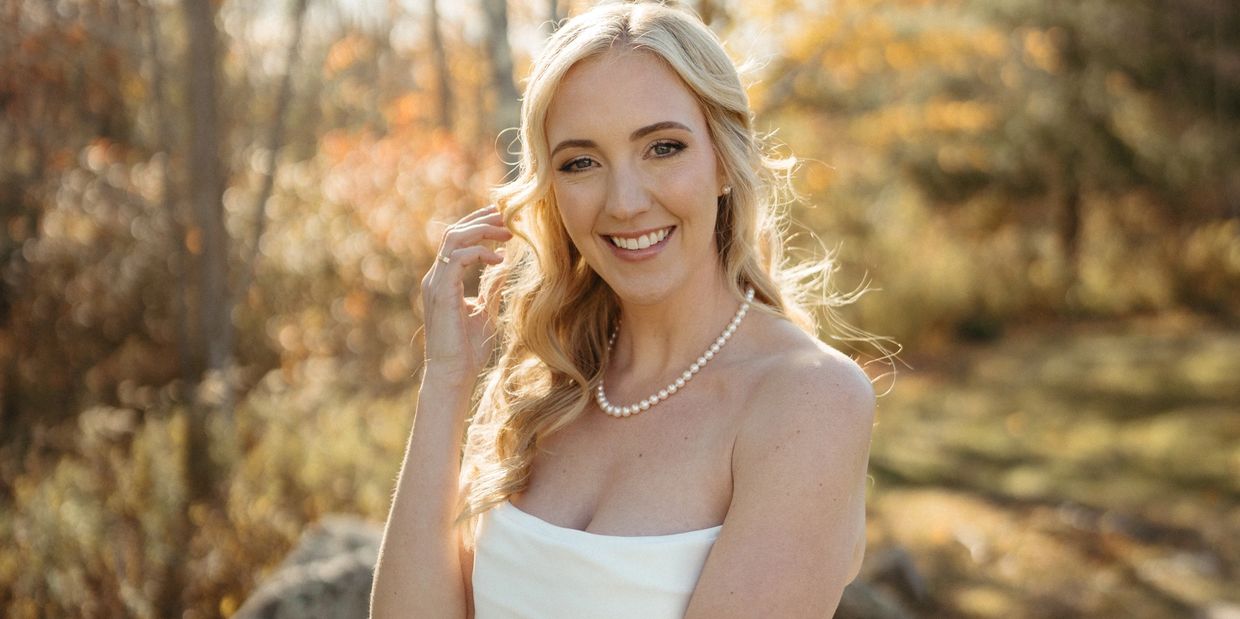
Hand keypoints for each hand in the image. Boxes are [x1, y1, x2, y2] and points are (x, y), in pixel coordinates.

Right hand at [420, 204, 511, 388]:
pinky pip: (458, 259)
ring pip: (454, 239)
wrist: (453, 373)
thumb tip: (502, 269)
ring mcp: (435, 283)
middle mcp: (436, 277)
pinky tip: (499, 260)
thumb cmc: (467, 350)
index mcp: (443, 281)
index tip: (503, 220)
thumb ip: (489, 289)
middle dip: (481, 220)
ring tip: (507, 233)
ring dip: (482, 230)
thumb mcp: (484, 312)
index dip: (478, 225)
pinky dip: (480, 253)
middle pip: (454, 232)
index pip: (457, 241)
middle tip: (507, 216)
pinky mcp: (441, 292)